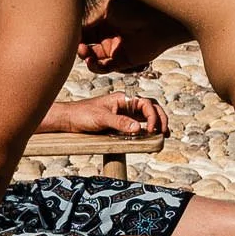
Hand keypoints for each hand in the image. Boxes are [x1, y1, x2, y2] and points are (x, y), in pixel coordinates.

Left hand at [51, 90, 169, 139]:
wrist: (69, 120)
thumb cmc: (82, 114)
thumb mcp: (101, 118)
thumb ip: (119, 122)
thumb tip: (137, 128)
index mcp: (123, 98)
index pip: (146, 104)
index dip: (153, 116)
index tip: (150, 130)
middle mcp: (126, 105)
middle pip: (151, 108)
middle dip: (160, 118)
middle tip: (165, 131)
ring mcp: (124, 114)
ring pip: (146, 116)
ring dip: (157, 123)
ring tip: (164, 134)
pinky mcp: (120, 123)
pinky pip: (138, 125)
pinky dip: (146, 130)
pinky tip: (150, 137)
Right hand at [79, 0, 179, 72]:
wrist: (158, 20)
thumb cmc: (134, 8)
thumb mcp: (106, 8)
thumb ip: (88, 19)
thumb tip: (71, 28)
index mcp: (102, 20)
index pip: (82, 31)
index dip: (73, 35)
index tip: (66, 35)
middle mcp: (108, 35)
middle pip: (85, 46)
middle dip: (78, 48)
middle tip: (78, 46)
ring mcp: (115, 48)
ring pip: (94, 59)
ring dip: (86, 58)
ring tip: (85, 54)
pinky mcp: (124, 61)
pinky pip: (105, 68)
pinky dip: (96, 67)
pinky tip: (92, 61)